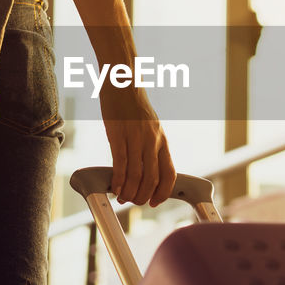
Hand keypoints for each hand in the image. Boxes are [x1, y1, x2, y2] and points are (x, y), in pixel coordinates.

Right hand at [98, 83, 175, 206]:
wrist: (123, 82)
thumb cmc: (133, 106)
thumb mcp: (149, 127)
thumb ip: (149, 146)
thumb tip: (144, 169)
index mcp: (162, 140)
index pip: (169, 173)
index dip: (164, 191)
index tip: (155, 201)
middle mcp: (152, 141)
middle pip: (152, 178)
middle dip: (144, 196)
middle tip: (134, 201)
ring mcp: (136, 138)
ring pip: (137, 174)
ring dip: (130, 191)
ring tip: (123, 197)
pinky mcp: (118, 135)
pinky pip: (121, 163)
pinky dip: (119, 180)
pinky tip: (115, 187)